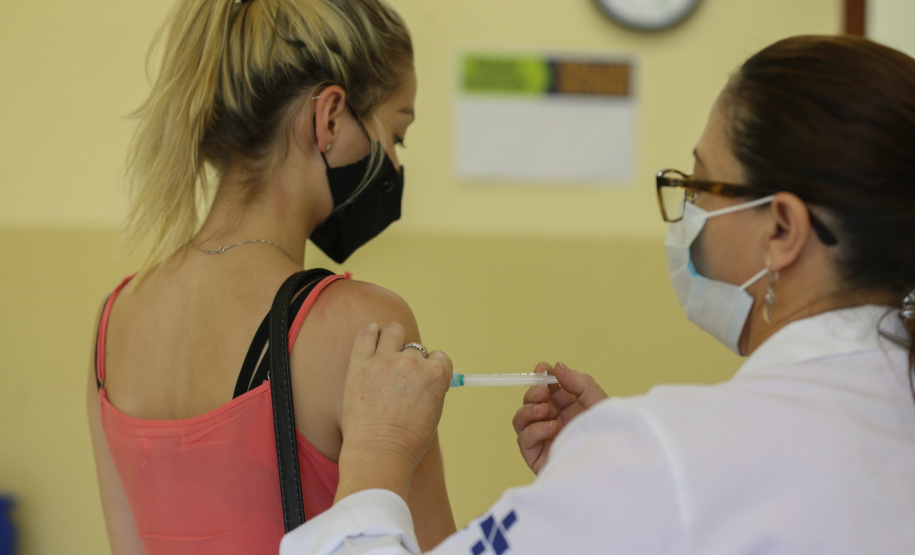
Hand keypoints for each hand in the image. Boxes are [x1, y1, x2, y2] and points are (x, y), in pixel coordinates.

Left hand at [336, 323, 452, 500]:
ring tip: (387, 351)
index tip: (422, 380)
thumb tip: (424, 367)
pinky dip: (372, 332)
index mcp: (436, 374)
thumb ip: (431, 385)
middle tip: (400, 379)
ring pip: (394, 331)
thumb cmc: (407, 439)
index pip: (439, 357)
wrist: (379, 453)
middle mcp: (413, 363)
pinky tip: (373, 335)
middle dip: (410, 361)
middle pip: (415, 349)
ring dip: (393, 339)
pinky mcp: (361, 364)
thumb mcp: (433, 411)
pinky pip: (367, 333)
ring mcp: (385, 361)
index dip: (431, 368)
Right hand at [512, 361, 607, 474]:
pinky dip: (534, 430)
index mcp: (568, 407)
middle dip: (533, 392)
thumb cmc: (608, 436)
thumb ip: (578, 382)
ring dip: (529, 410)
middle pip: (530, 401)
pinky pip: (524, 440)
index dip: (542, 377)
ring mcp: (544, 439)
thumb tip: (556, 366)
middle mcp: (553, 421)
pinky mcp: (537, 457)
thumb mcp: (597, 402)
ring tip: (545, 410)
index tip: (542, 368)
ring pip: (521, 419)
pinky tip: (551, 428)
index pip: (547, 388)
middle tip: (544, 392)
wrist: (610, 466)